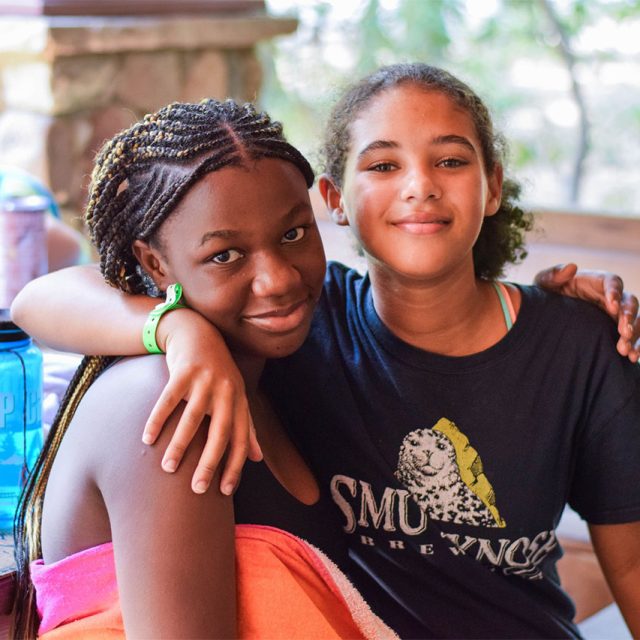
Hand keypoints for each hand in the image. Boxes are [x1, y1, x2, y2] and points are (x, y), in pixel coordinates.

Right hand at [142, 308, 261, 494]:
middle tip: (197, 489)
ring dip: (180, 444)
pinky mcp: (184, 370)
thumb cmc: (218, 372)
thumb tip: (257, 458)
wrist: (198, 334)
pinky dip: (158, 419)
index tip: (224, 491)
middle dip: (210, 462)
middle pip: (220, 431)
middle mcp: (226, 391)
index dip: (235, 465)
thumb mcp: (237, 397)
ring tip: (168, 467)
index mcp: (239, 401)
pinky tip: (148, 438)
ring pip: (193, 418)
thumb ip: (246, 426)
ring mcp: (206, 380)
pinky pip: (169, 399)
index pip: (240, 439)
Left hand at [535, 264, 638, 362]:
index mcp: (596, 282)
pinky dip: (635, 345)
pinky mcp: (616, 328)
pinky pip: (632, 336)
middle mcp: (611, 296)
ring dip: (634, 334)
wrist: (546, 314)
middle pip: (629, 302)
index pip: (613, 282)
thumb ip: (554, 275)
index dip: (615, 292)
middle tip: (624, 333)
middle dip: (629, 317)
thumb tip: (572, 267)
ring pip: (635, 320)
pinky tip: (632, 357)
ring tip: (626, 351)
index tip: (611, 305)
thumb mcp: (544, 283)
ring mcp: (616, 313)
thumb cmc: (547, 294)